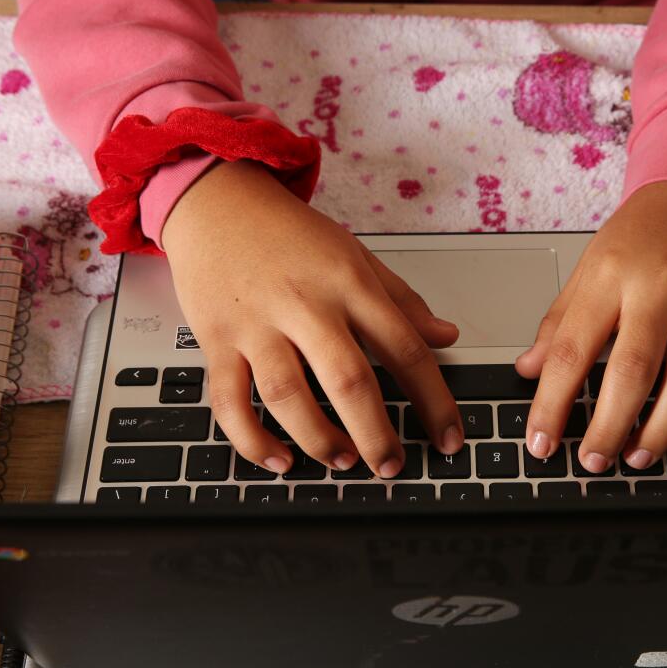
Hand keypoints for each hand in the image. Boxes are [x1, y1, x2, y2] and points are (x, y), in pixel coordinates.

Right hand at [162, 161, 462, 476]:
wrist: (217, 201)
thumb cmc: (289, 233)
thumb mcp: (356, 256)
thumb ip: (402, 301)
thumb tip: (446, 336)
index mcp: (350, 285)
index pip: (405, 348)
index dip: (435, 401)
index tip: (449, 438)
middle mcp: (305, 305)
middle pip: (349, 379)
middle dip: (376, 434)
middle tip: (391, 466)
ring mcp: (257, 325)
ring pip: (287, 395)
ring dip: (317, 439)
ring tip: (342, 461)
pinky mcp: (217, 340)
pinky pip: (229, 401)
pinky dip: (252, 439)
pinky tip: (279, 460)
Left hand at [516, 181, 666, 472]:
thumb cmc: (646, 231)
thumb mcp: (591, 264)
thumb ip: (561, 321)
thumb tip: (530, 370)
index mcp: (612, 275)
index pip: (574, 349)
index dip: (553, 403)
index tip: (541, 442)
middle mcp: (661, 288)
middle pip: (634, 369)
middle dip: (610, 426)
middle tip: (593, 462)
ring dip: (664, 429)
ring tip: (638, 457)